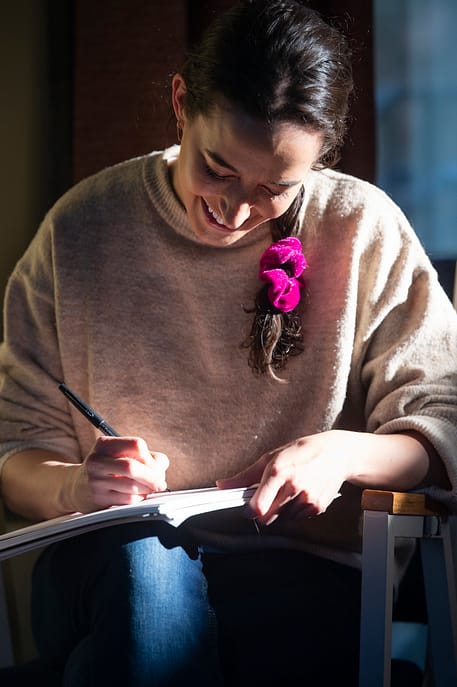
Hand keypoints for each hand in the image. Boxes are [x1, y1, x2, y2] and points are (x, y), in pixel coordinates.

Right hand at [69, 436, 168, 512]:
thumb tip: (162, 465)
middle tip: (161, 484)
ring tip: (148, 489)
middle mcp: (96, 461)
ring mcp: (95, 481)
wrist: (77, 487)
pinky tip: (137, 496)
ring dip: (147, 490)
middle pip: (132, 467)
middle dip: (152, 477)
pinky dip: (138, 499)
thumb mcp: (120, 454)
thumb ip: (145, 456)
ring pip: (132, 486)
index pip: (136, 445)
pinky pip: (128, 500)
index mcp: (104, 444)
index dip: (151, 458)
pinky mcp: (98, 499)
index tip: (158, 467)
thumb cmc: (108, 468)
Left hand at [217, 430, 349, 524]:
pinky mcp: (317, 507)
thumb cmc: (300, 452)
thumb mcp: (270, 457)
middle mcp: (293, 487)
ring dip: (279, 512)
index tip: (248, 508)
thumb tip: (221, 485)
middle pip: (268, 518)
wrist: (336, 453)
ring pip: (282, 520)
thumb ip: (245, 476)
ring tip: (286, 493)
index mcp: (277, 472)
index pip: (258, 507)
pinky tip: (299, 495)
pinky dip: (294, 512)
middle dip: (263, 512)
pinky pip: (297, 518)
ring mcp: (307, 499)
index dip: (249, 511)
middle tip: (267, 499)